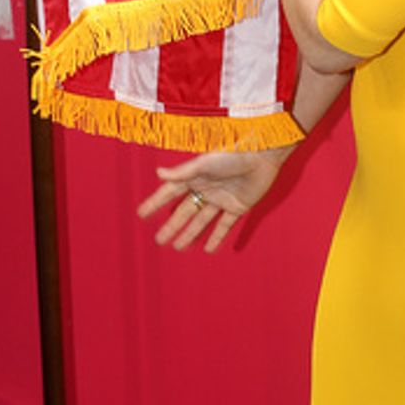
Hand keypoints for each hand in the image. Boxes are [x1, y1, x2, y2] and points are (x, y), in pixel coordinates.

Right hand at [135, 147, 289, 253]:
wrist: (263, 156)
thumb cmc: (233, 155)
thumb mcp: (205, 163)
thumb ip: (183, 172)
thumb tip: (158, 173)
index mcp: (196, 176)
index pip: (171, 193)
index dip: (156, 203)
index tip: (141, 215)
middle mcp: (207, 189)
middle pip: (185, 211)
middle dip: (172, 225)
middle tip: (159, 240)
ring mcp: (222, 199)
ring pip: (202, 220)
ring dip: (190, 234)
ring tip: (178, 248)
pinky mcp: (239, 206)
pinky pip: (225, 225)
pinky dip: (217, 237)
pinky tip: (208, 249)